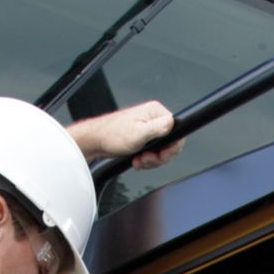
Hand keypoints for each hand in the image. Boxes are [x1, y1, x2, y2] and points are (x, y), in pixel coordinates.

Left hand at [68, 100, 183, 168]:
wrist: (96, 141)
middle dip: (159, 157)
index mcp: (155, 112)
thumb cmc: (112, 135)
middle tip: (146, 159)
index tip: (160, 155)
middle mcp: (154, 118)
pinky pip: (154, 151)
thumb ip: (156, 129)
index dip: (171, 148)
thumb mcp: (137, 134)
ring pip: (162, 150)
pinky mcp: (144, 136)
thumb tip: (172, 123)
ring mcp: (149, 127)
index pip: (177, 132)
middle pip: (171, 143)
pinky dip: (147, 159)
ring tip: (139, 160)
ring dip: (151, 160)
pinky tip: (137, 160)